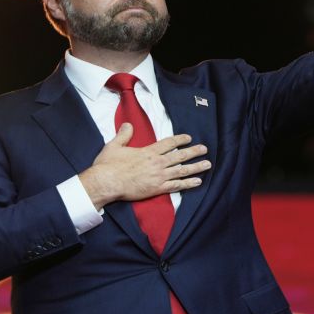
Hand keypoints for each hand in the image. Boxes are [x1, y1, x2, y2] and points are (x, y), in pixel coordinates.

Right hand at [79, 124, 210, 208]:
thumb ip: (123, 135)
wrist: (106, 183)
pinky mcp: (157, 189)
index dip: (180, 139)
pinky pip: (176, 185)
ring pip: (182, 170)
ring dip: (196, 167)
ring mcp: (158, 176)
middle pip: (179, 155)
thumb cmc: (108, 165)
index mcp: (147, 152)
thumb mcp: (114, 145)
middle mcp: (156, 163)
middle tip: (204, 149)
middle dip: (194, 152)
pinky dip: (188, 183)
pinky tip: (197, 181)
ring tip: (207, 164)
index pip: (168, 143)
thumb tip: (128, 124)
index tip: (188, 138)